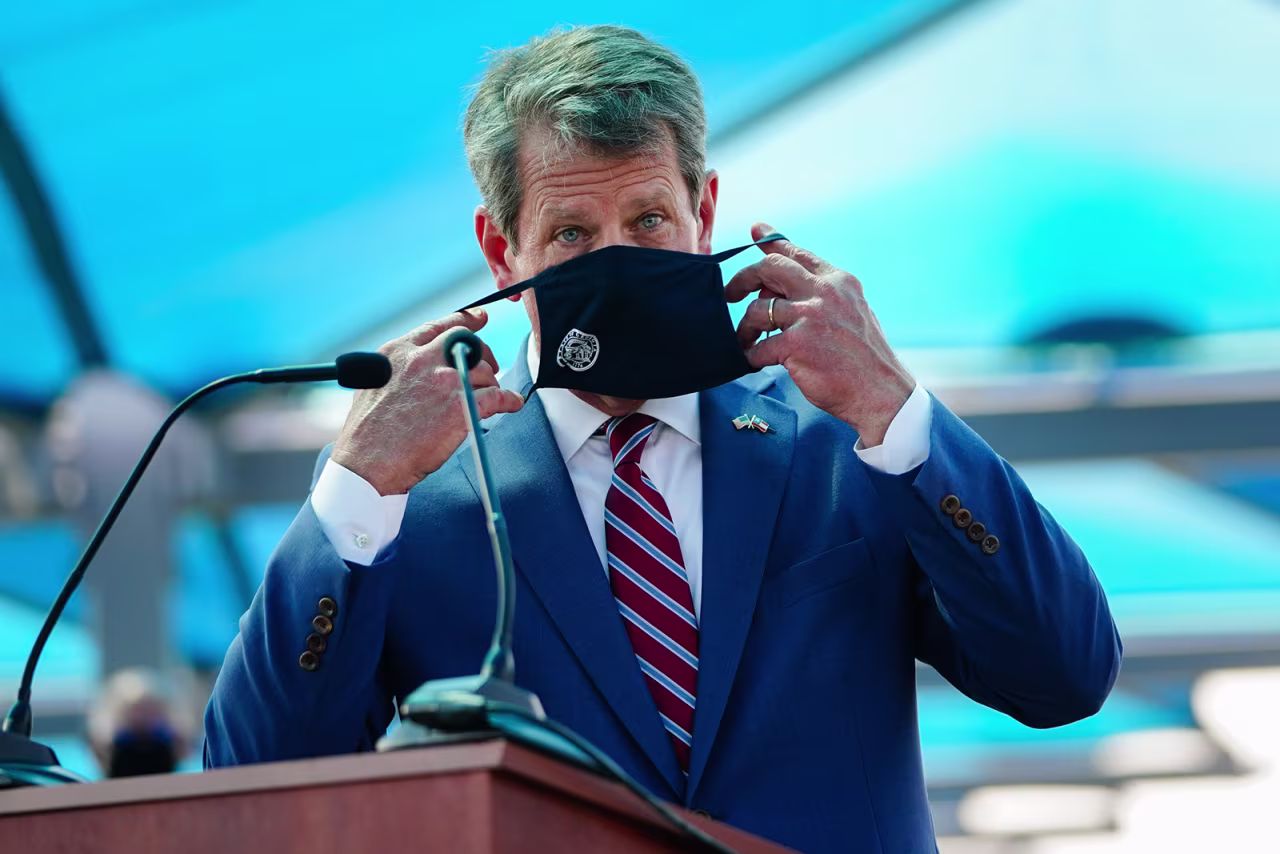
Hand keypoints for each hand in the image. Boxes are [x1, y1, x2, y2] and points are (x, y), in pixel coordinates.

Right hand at [330, 308, 523, 494]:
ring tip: (491, 397)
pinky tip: (512, 404)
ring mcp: (442, 382)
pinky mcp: (459, 407)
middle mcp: (421, 360)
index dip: (465, 321)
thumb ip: (398, 370)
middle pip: (467, 342)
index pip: (438, 327)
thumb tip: (416, 369)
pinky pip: (497, 396)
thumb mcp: (371, 386)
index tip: (479, 319)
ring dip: (491, 383)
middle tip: (490, 366)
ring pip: (483, 371)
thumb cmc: (366, 435)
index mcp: (398, 352)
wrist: (367, 464)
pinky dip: (510, 400)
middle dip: (483, 352)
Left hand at [726, 223, 913, 445]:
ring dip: (745, 328)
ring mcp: (810, 316)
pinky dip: (751, 356)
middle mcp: (824, 292)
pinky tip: (754, 362)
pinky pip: (758, 347)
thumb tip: (780, 290)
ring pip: (757, 309)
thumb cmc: (864, 359)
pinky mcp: (797, 344)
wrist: (881, 393)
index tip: (755, 231)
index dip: (772, 240)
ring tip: (747, 341)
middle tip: (729, 295)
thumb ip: (822, 296)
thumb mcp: (853, 312)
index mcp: (839, 281)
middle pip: (769, 269)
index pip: (798, 253)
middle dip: (742, 279)